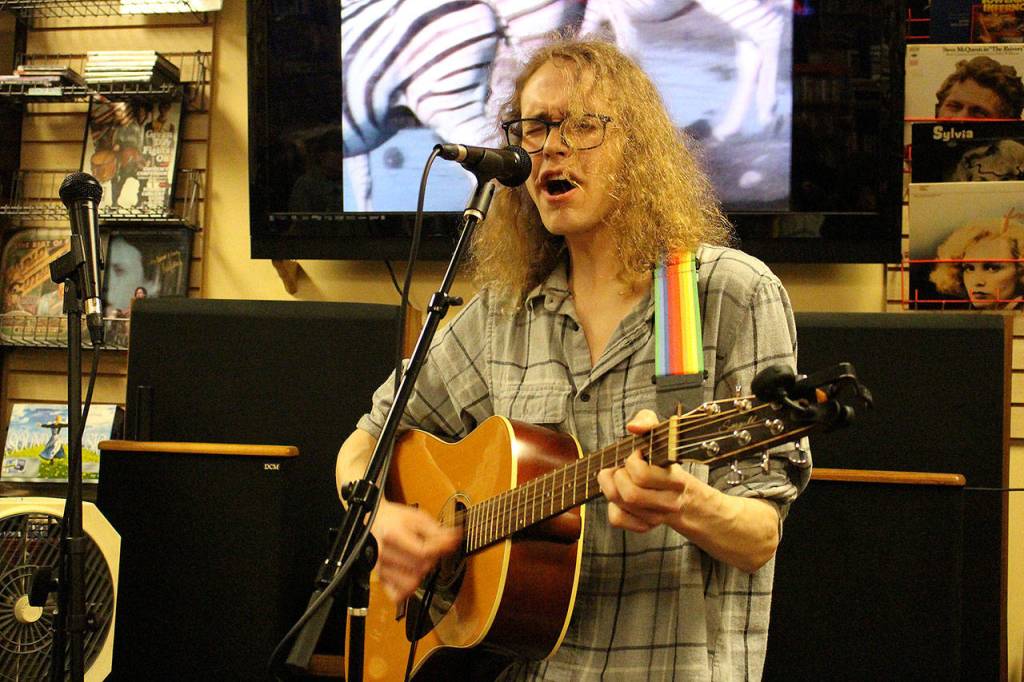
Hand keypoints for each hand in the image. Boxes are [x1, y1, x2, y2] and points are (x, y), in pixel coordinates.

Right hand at [371, 499, 461, 602]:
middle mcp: (382, 553)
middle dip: (433, 559)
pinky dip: (408, 590)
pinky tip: (412, 577)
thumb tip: (455, 539)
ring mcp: (380, 568)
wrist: (373, 522)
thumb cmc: (394, 519)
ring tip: (423, 562)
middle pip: (419, 567)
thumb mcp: (416, 517)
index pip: (422, 551)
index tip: (450, 543)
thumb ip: (436, 530)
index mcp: (391, 534)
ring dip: (422, 574)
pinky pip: (397, 595)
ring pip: (411, 583)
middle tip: (435, 550)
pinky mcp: (379, 579)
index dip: (441, 549)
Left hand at [597, 409, 698, 532]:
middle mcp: (669, 502)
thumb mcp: (658, 434)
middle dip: (617, 476)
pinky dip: (613, 507)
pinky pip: (617, 519)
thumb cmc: (661, 459)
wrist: (679, 493)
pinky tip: (620, 498)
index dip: (631, 461)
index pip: (642, 475)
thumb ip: (647, 421)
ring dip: (611, 488)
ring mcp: (657, 517)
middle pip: (629, 494)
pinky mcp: (644, 526)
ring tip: (618, 478)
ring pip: (621, 505)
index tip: (636, 455)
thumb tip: (633, 427)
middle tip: (621, 468)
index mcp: (675, 479)